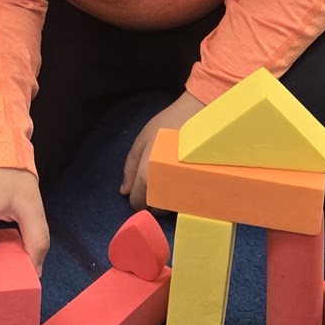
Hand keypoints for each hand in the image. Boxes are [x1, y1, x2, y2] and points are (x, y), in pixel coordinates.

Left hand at [121, 91, 204, 208]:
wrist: (200, 115)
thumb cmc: (168, 125)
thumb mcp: (142, 140)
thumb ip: (130, 166)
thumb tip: (125, 192)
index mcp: (146, 176)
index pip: (138, 203)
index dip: (138, 199)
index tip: (143, 189)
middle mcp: (164, 187)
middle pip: (156, 209)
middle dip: (154, 200)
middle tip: (158, 181)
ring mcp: (183, 189)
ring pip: (173, 207)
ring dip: (169, 200)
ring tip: (172, 179)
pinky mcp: (200, 186)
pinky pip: (188, 201)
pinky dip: (184, 196)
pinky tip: (184, 181)